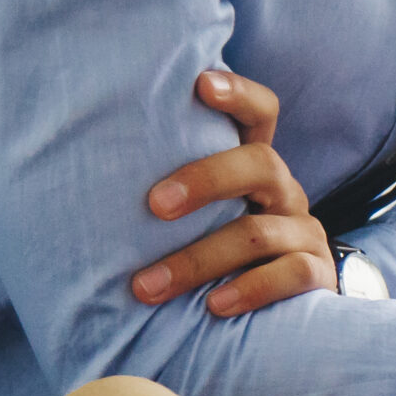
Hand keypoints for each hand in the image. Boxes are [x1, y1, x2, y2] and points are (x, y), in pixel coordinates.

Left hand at [131, 71, 335, 317]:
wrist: (278, 311)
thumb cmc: (215, 249)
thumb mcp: (199, 213)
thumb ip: (167, 190)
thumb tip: (78, 172)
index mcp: (255, 167)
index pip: (260, 112)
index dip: (238, 94)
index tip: (201, 84)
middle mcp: (283, 192)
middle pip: (260, 164)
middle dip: (206, 180)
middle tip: (155, 206)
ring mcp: (303, 232)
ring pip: (259, 233)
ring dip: (197, 260)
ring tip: (147, 287)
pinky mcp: (316, 273)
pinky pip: (292, 274)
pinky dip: (251, 289)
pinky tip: (214, 306)